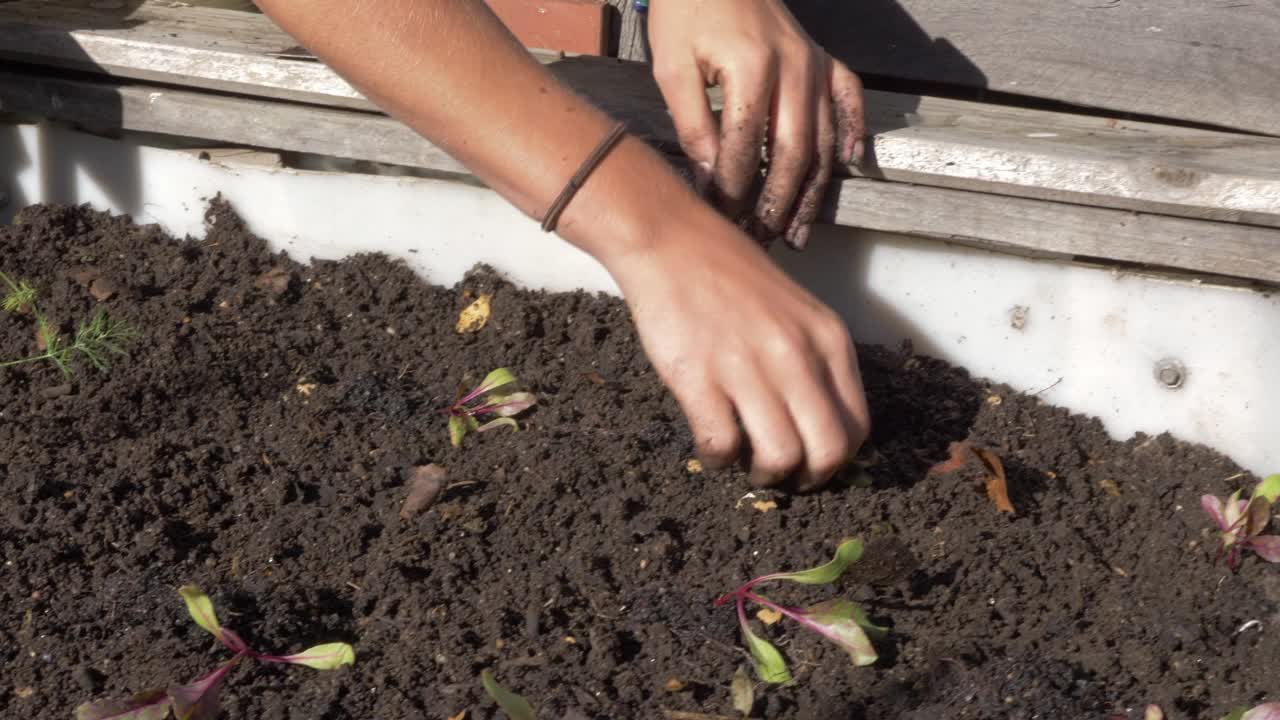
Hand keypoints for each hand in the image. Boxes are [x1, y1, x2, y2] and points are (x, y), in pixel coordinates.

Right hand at [605, 200, 870, 490]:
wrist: (671, 242)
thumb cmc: (730, 275)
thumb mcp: (796, 311)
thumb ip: (814, 361)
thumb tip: (817, 425)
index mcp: (828, 340)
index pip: (857, 426)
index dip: (837, 459)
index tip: (812, 462)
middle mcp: (796, 356)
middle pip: (827, 452)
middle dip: (806, 479)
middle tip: (781, 474)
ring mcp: (747, 368)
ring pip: (779, 457)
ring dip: (763, 474)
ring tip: (744, 460)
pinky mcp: (699, 378)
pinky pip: (721, 445)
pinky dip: (717, 458)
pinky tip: (709, 443)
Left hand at [647, 0, 865, 248]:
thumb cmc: (687, 12)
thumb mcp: (672, 67)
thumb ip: (692, 125)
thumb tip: (711, 180)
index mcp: (753, 67)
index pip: (745, 146)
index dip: (732, 189)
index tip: (720, 219)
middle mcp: (795, 67)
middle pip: (793, 152)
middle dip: (777, 203)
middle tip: (762, 238)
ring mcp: (815, 62)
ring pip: (823, 139)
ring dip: (811, 190)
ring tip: (797, 231)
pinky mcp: (823, 58)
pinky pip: (849, 99)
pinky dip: (853, 132)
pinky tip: (848, 165)